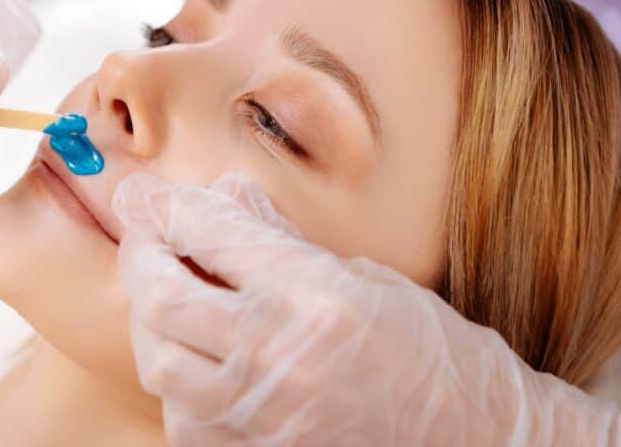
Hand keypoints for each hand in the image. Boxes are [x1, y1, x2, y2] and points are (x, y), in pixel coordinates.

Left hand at [112, 172, 620, 445]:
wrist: (479, 443)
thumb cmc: (433, 353)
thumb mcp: (364, 276)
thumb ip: (280, 239)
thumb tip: (220, 197)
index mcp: (315, 296)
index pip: (211, 232)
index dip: (168, 206)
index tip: (149, 197)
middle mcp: (281, 358)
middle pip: (162, 296)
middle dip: (141, 257)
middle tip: (146, 241)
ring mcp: (264, 418)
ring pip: (159, 363)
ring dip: (153, 322)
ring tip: (170, 299)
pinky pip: (181, 419)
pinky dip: (177, 383)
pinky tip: (197, 360)